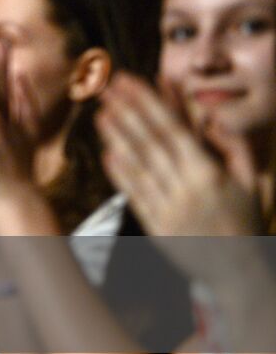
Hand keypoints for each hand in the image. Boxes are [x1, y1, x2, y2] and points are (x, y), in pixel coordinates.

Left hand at [97, 73, 261, 244]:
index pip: (173, 128)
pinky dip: (120, 174)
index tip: (130, 80)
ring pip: (138, 166)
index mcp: (209, 173)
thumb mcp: (253, 181)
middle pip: (150, 141)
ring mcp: (168, 207)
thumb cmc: (247, 222)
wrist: (239, 273)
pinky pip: (134, 196)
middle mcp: (185, 188)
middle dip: (127, 110)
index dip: (149, 102)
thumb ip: (235, 147)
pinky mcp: (155, 226)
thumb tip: (212, 117)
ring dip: (117, 137)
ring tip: (100, 113)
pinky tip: (107, 154)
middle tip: (105, 86)